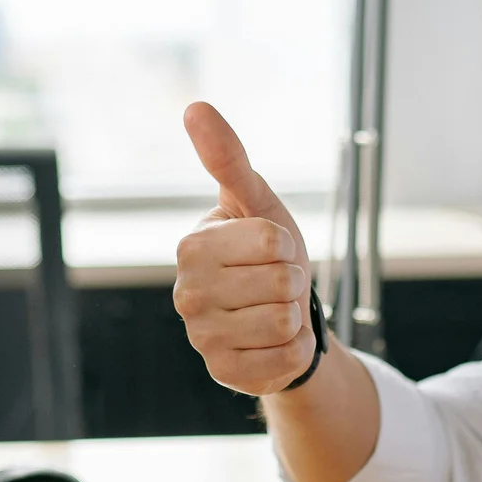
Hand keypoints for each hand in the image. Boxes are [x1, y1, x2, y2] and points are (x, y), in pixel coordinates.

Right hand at [175, 102, 318, 395]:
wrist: (280, 314)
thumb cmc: (267, 252)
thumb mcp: (256, 202)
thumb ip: (227, 157)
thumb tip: (195, 106)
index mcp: (192, 247)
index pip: (272, 241)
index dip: (287, 245)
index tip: (273, 250)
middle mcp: (186, 294)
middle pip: (280, 283)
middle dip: (293, 282)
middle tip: (276, 285)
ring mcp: (202, 338)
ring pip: (283, 323)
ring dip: (294, 318)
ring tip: (274, 311)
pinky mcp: (223, 374)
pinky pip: (285, 361)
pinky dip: (293, 351)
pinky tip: (274, 344)